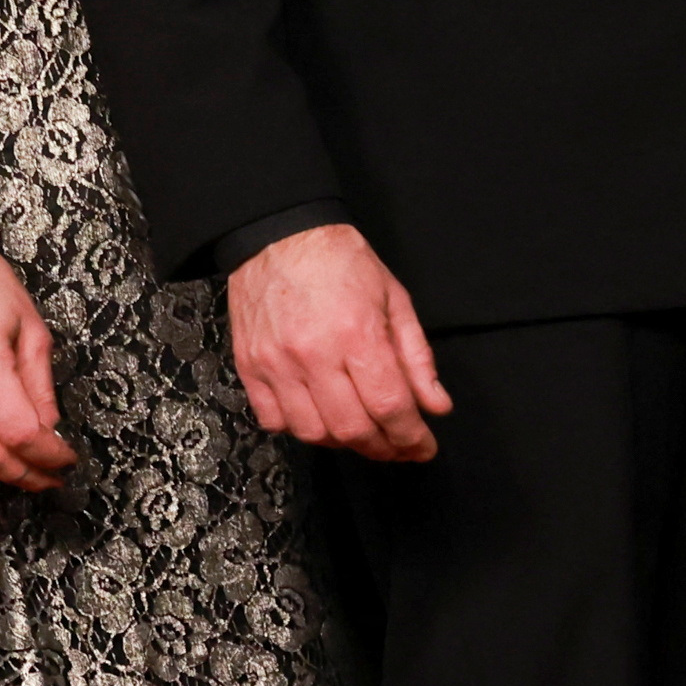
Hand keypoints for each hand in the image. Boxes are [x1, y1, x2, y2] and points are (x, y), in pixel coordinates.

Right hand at [227, 222, 452, 462]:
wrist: (278, 237)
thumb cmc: (343, 264)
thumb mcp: (395, 301)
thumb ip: (417, 358)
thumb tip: (436, 407)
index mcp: (356, 334)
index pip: (389, 406)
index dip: (411, 437)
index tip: (424, 448)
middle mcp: (313, 355)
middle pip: (352, 429)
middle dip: (383, 448)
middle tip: (399, 446)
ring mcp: (276, 364)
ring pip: (312, 432)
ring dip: (343, 443)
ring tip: (363, 432)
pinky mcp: (249, 367)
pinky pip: (273, 420)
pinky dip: (300, 429)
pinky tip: (321, 416)